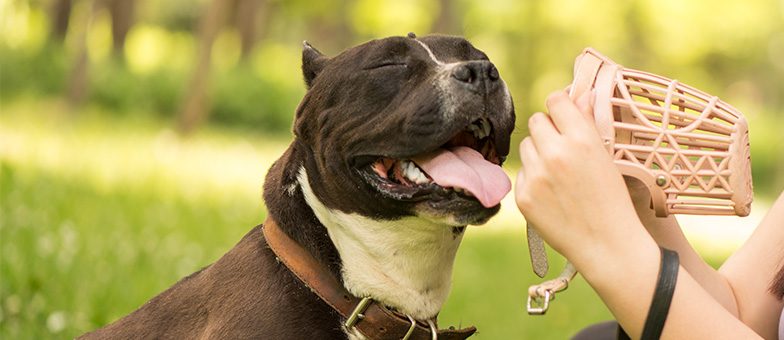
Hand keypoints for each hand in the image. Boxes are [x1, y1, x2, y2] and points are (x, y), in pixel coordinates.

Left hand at [515, 90, 644, 267]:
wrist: (607, 244)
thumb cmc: (612, 198)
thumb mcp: (606, 156)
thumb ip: (587, 123)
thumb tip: (579, 94)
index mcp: (581, 139)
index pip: (555, 100)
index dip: (560, 108)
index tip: (565, 118)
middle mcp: (555, 153)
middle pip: (536, 121)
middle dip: (547, 130)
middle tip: (562, 149)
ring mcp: (536, 176)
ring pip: (526, 146)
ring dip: (538, 153)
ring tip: (559, 174)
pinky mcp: (523, 196)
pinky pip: (522, 172)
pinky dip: (533, 178)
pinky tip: (552, 194)